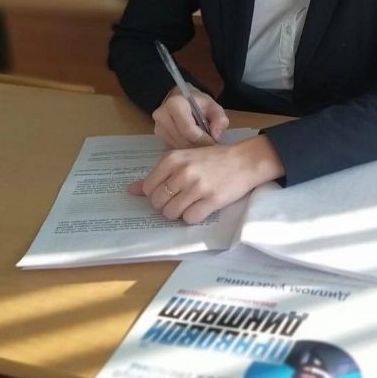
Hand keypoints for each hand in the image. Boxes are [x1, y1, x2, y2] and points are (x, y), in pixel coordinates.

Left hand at [128, 135, 284, 223]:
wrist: (244, 160)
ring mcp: (197, 187)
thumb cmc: (213, 160)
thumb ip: (158, 174)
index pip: (149, 188)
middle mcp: (183, 172)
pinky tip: (200, 208)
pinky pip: (190, 218)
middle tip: (179, 201)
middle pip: (158, 202)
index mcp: (173, 160)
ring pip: (172, 213)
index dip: (157, 195)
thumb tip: (131, 190)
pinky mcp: (211, 200)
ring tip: (190, 205)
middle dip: (166, 206)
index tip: (168, 193)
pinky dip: (193, 217)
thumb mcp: (183, 159)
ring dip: (178, 214)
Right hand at [152, 84, 228, 147]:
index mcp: (175, 104)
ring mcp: (158, 127)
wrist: (181, 100)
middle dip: (199, 146)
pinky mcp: (158, 137)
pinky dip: (185, 150)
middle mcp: (162, 115)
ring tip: (202, 144)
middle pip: (183, 140)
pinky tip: (193, 144)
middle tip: (210, 146)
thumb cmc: (198, 103)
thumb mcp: (213, 107)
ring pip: (178, 147)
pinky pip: (174, 148)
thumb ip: (219, 119)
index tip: (214, 142)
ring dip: (192, 149)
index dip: (203, 140)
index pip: (189, 130)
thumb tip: (216, 136)